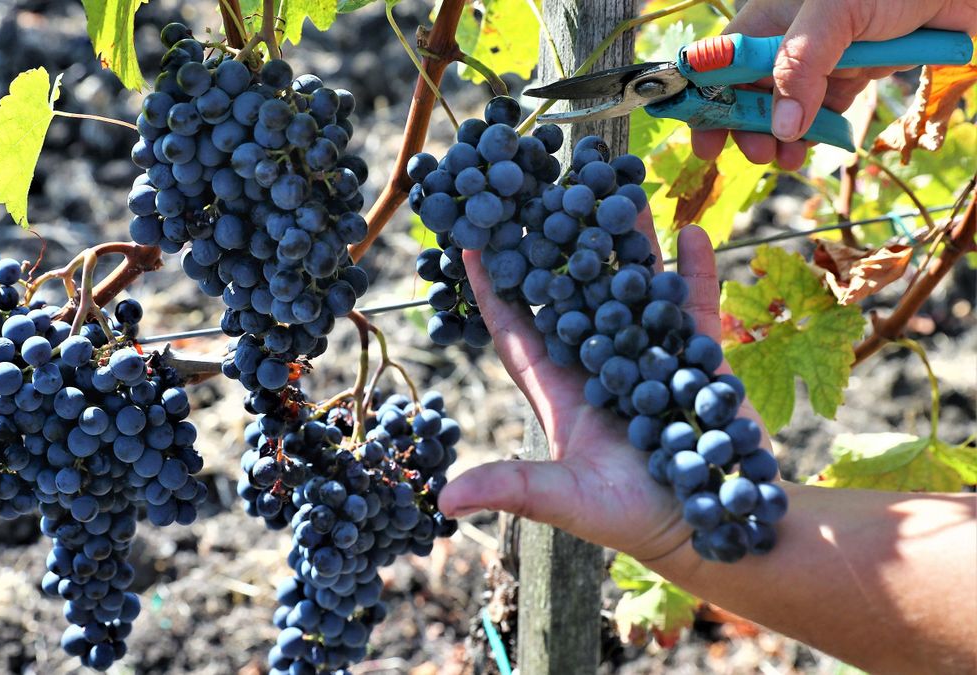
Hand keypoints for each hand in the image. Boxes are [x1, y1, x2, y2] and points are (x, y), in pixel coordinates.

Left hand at [437, 210, 768, 561]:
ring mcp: (647, 354)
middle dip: (555, 242)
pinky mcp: (695, 359)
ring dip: (626, 241)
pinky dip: (694, 272)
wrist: (707, 529)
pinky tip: (693, 232)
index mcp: (557, 387)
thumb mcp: (565, 500)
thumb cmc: (627, 518)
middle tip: (541, 187)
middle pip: (571, 289)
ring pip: (632, 284)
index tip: (468, 240)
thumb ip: (512, 488)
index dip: (491, 287)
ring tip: (616, 189)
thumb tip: (446, 500)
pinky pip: (694, 305)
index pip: (514, 328)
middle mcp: (597, 362)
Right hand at [691, 0, 976, 169]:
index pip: (723, 64)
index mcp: (770, 18)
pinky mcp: (852, 76)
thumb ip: (802, 65)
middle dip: (746, 128)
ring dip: (780, 139)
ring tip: (785, 159)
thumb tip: (783, 127)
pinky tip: (810, 149)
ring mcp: (821, 60)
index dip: (708, 101)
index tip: (706, 140)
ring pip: (785, 109)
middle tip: (757, 154)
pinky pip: (823, 113)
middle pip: (750, 93)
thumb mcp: (835, 12)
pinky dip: (814, 135)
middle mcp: (788, 40)